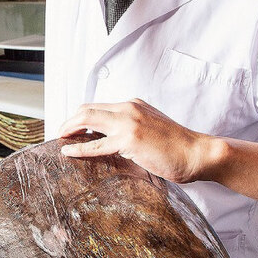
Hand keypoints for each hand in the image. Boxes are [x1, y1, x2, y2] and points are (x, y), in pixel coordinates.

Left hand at [56, 99, 211, 182]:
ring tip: (60, 139)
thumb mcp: (151, 129)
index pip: (99, 106)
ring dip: (69, 129)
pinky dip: (79, 147)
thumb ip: (131, 130)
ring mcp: (129, 123)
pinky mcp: (130, 140)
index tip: (72, 128)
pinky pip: (96, 145)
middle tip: (60, 132)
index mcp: (134, 105)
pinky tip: (69, 150)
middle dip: (69, 120)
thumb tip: (110, 142)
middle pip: (87, 109)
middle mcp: (129, 109)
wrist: (197, 153)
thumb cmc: (177, 147)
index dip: (80, 117)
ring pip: (87, 119)